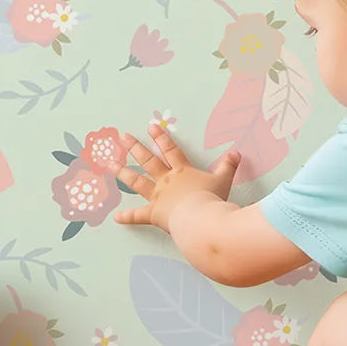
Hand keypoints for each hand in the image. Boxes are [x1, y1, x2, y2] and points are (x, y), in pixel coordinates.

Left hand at [112, 123, 241, 231]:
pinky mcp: (154, 214)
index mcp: (182, 171)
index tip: (151, 126)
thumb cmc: (212, 198)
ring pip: (136, 182)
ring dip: (122, 172)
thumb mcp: (224, 180)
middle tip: (123, 137)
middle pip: (148, 160)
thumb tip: (236, 153)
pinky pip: (138, 216)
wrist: (202, 219)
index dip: (161, 137)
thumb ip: (228, 166)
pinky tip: (116, 217)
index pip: (170, 150)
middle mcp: (166, 181)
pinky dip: (127, 218)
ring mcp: (158, 196)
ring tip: (109, 164)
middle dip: (135, 147)